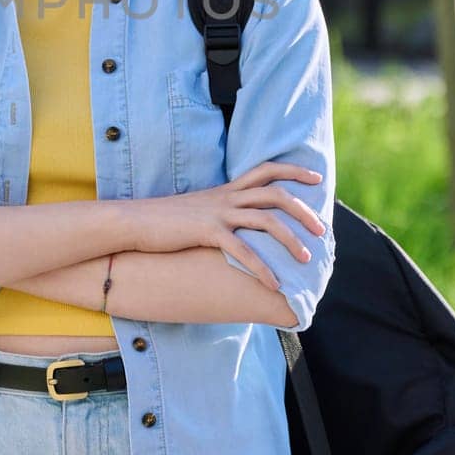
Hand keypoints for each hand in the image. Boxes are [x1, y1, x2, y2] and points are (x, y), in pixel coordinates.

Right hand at [125, 162, 325, 289]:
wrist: (132, 221)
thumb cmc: (163, 221)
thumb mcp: (197, 211)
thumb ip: (219, 213)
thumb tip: (236, 226)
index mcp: (225, 190)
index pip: (265, 170)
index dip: (292, 171)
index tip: (316, 178)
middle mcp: (225, 197)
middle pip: (275, 194)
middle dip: (303, 209)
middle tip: (322, 229)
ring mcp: (217, 213)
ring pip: (266, 220)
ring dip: (290, 239)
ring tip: (307, 259)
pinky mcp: (206, 232)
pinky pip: (242, 250)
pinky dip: (262, 268)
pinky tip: (274, 284)